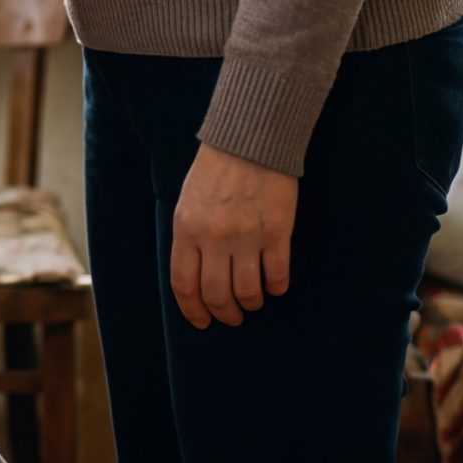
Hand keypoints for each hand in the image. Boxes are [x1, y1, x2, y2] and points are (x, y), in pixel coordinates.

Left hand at [170, 143, 297, 327]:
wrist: (250, 141)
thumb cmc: (215, 170)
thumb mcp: (188, 202)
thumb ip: (190, 239)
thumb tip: (196, 278)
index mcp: (186, 229)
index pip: (185, 284)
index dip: (193, 310)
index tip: (202, 322)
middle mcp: (214, 237)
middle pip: (217, 295)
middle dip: (224, 314)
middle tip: (232, 317)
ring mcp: (247, 236)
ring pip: (248, 292)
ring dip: (251, 303)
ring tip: (253, 301)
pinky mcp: (277, 233)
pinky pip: (277, 276)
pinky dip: (276, 288)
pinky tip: (274, 285)